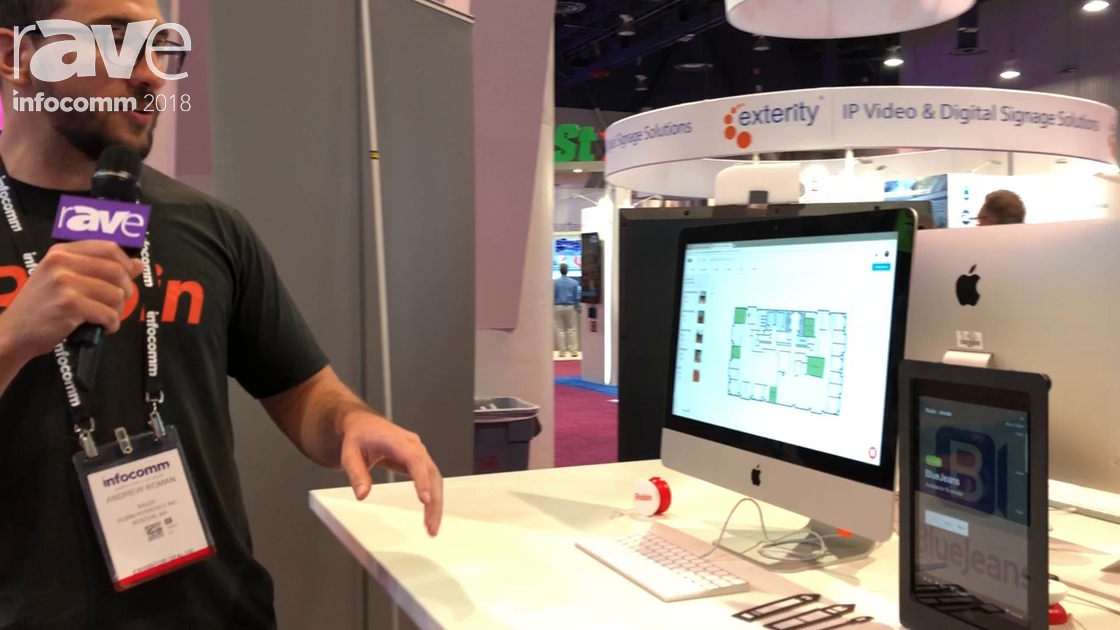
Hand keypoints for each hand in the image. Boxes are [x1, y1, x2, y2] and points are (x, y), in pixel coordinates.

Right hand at [0, 241, 142, 361]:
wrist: (14, 331)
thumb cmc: (43, 305)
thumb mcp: (63, 278)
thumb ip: (98, 268)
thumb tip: (138, 264)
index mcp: (61, 252)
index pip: (108, 248)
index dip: (126, 263)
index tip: (129, 276)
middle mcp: (62, 263)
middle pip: (116, 270)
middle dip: (126, 289)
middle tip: (120, 302)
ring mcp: (65, 283)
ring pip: (115, 294)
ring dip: (117, 310)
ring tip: (105, 317)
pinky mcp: (69, 305)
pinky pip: (108, 314)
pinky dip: (111, 324)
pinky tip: (102, 328)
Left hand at [339, 412, 443, 536]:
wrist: (361, 425)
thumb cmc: (357, 437)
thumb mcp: (349, 454)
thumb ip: (356, 474)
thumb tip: (362, 495)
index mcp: (397, 440)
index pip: (415, 460)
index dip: (421, 479)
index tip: (424, 499)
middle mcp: (413, 445)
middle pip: (430, 472)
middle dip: (433, 500)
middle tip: (430, 526)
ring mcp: (419, 452)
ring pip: (435, 478)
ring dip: (436, 503)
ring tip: (432, 527)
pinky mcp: (419, 461)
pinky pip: (431, 479)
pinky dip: (433, 497)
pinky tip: (430, 514)